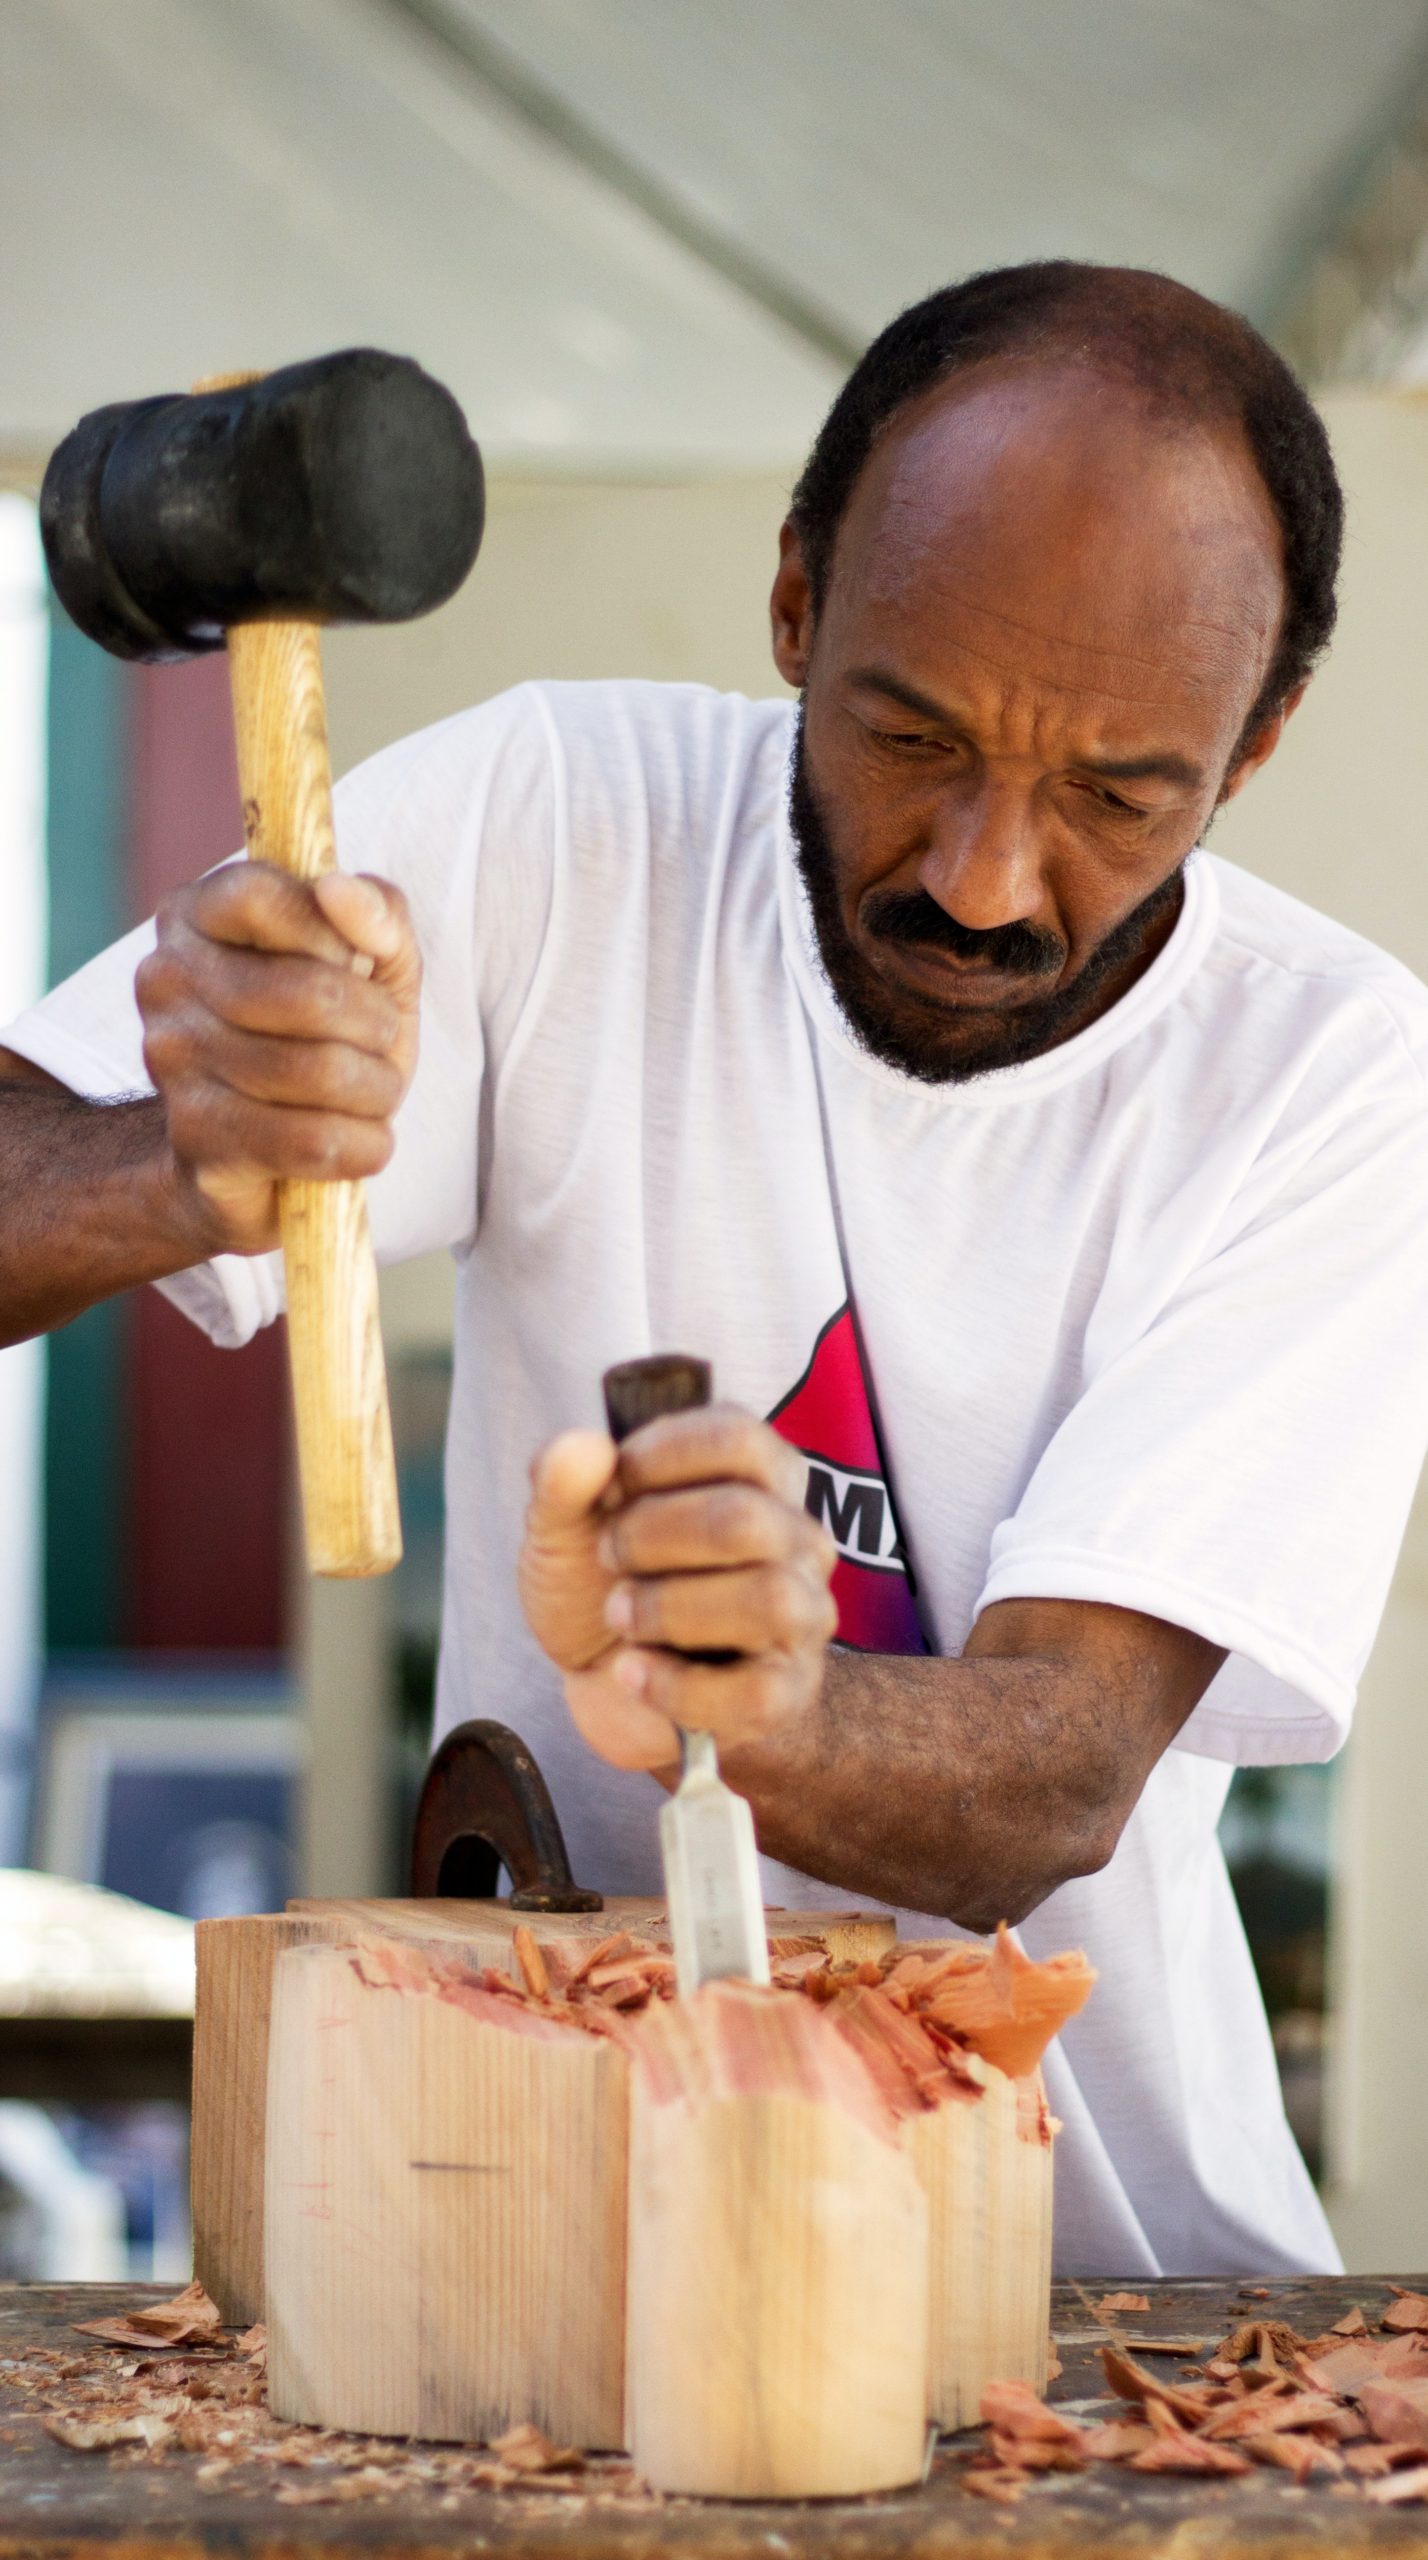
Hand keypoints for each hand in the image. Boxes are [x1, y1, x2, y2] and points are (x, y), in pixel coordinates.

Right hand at [135, 863, 420, 1254]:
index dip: (331, 933)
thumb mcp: (369, 961)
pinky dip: (363, 1145)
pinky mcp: (197, 1142)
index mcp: (196, 916)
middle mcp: (166, 980)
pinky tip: (360, 1140)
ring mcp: (172, 1063)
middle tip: (379, 1041)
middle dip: (377, 1025)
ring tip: (370, 1093)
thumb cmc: (324, 1033)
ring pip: (318, 1072)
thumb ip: (376, 911)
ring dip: (377, 1089)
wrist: (260, 1147)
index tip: (354, 964)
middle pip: (309, 994)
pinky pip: (310, 1142)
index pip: (259, 897)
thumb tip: (340, 889)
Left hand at [517, 1405, 837, 1772]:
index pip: (737, 1438)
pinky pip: (756, 1691)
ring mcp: (802, 1617)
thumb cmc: (603, 1583)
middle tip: (609, 1556)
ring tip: (621, 1615)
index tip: (612, 1488)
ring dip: (669, 1609)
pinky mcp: (788, 1691)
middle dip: (652, 1538)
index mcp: (759, 1476)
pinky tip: (632, 1672)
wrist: (605, 1679)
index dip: (657, 1458)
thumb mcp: (563, 1527)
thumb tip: (584, 1447)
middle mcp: (796, 1539)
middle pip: (745, 1519)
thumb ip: (561, 1481)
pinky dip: (676, 1685)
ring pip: (768, 1600)